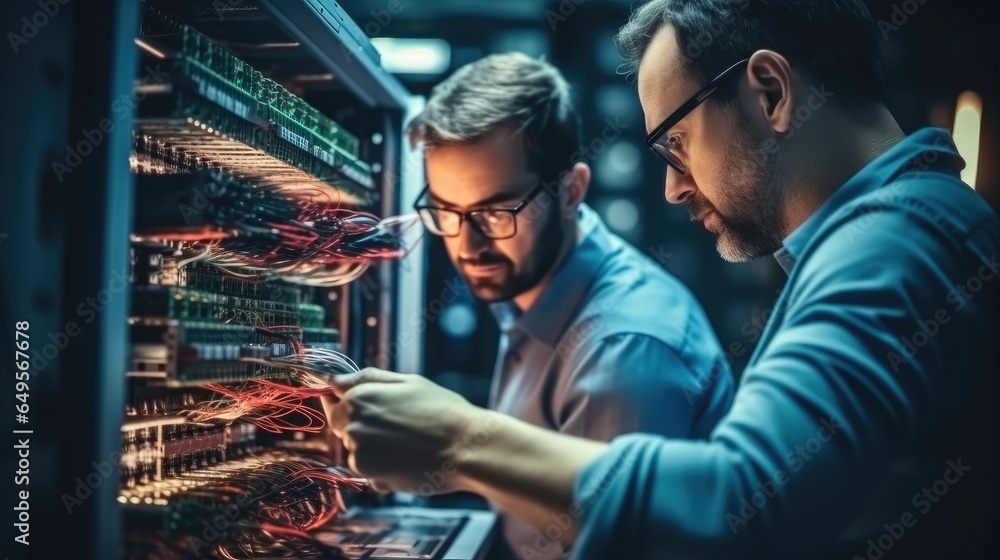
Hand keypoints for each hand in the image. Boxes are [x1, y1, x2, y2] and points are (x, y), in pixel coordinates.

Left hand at [322, 368, 494, 493]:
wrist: (464, 447)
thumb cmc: (442, 410)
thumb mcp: (408, 382)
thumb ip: (367, 379)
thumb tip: (334, 380)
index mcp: (359, 396)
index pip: (334, 401)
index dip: (354, 406)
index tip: (376, 413)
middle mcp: (353, 423)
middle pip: (343, 427)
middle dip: (363, 428)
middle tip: (399, 429)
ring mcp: (358, 452)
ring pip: (356, 451)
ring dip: (373, 450)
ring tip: (409, 445)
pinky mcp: (369, 475)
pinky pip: (368, 471)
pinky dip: (382, 468)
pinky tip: (409, 460)